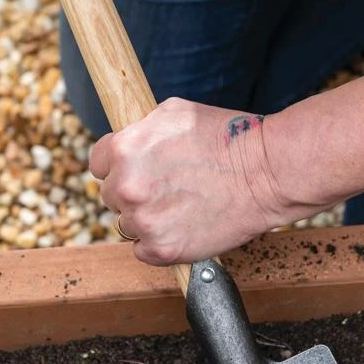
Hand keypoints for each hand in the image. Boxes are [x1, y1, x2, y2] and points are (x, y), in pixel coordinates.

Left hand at [89, 98, 290, 265]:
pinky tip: (183, 225)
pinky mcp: (162, 250)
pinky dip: (158, 242)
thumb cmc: (227, 138)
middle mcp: (127, 187)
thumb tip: (127, 136)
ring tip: (181, 205)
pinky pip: (143, 250)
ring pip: (127, 224)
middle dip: (133, 191)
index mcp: (123, 149)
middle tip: (167, 186)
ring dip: (146, 218)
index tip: (137, 168)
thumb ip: (140, 128)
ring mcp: (143, 221)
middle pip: (111, 195)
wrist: (266, 173)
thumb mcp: (173, 113)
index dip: (118, 164)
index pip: (97, 163)